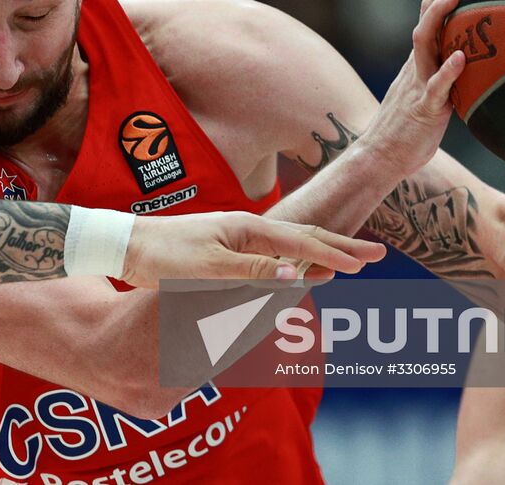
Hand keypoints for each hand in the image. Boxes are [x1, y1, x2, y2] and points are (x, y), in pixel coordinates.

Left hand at [118, 212, 385, 287]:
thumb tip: (295, 274)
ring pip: (290, 245)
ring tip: (349, 258)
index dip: (335, 255)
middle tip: (376, 254)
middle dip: (341, 247)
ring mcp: (237, 238)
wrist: (128, 245)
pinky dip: (294, 260)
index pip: (302, 243)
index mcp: (248, 229)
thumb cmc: (164, 256)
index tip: (366, 264)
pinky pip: (272, 254)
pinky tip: (299, 267)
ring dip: (322, 253)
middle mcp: (247, 229)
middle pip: (304, 238)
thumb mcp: (208, 267)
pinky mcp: (225, 250)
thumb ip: (253, 270)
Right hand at [353, 0, 474, 177]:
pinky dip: (447, 71)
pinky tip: (460, 58)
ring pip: (425, 42)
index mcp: (419, 60)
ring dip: (441, 15)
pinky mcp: (422, 107)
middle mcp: (416, 64)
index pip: (430, 14)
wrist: (381, 157)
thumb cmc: (409, 130)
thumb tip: (474, 67)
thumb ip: (446, 77)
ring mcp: (418, 83)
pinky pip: (435, 86)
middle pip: (427, 15)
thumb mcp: (431, 95)